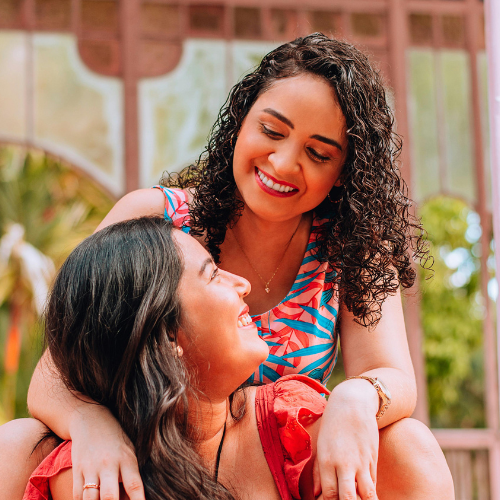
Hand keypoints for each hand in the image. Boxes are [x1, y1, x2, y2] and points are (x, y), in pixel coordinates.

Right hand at [69, 404, 144, 499]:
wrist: (91, 419)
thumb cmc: (116, 439)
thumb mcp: (129, 451)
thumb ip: (130, 476)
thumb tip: (130, 499)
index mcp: (127, 459)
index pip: (134, 485)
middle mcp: (108, 464)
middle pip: (109, 496)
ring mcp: (91, 467)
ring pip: (90, 498)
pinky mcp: (77, 470)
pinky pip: (77, 495)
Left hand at [313, 379, 378, 499]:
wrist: (352, 403)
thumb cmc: (332, 424)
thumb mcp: (321, 446)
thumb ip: (318, 472)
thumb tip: (316, 493)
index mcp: (327, 461)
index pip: (329, 495)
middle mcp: (344, 464)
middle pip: (348, 499)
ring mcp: (361, 463)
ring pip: (367, 495)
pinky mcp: (373, 459)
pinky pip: (373, 483)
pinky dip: (370, 493)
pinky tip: (365, 495)